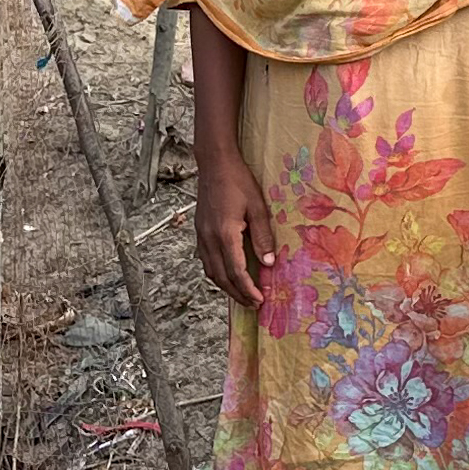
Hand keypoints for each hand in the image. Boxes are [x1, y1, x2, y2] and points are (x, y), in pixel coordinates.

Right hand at [195, 147, 280, 311]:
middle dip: (238, 294)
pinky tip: (227, 276)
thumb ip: (262, 236)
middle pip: (221, 277)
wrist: (214, 164)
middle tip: (254, 305)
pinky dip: (217, 274)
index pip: (236, 271)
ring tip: (242, 296)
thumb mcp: (257, 207)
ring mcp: (201, 236)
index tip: (260, 300)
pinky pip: (206, 261)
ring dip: (226, 287)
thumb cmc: (238, 181)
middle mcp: (209, 239)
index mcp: (225, 233)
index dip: (248, 289)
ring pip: (211, 272)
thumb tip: (269, 262)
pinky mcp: (199, 232)